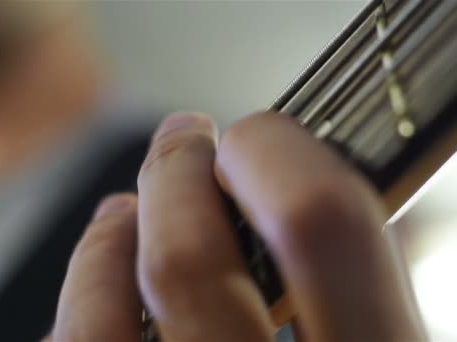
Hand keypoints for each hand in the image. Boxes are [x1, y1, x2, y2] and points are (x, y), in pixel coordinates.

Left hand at [47, 112, 424, 340]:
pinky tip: (102, 280)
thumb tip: (324, 195)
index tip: (262, 136)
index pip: (321, 225)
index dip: (281, 154)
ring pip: (106, 317)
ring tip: (126, 207)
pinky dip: (87, 298)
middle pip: (188, 261)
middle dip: (178, 174)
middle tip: (184, 142)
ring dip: (113, 237)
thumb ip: (370, 285)